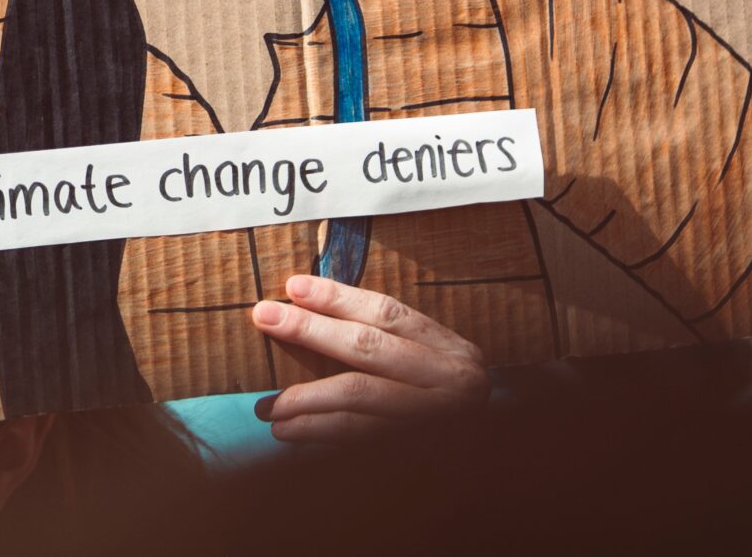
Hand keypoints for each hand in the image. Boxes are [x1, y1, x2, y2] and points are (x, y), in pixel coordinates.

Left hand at [248, 274, 489, 442]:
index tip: (293, 286)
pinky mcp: (413, 452)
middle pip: (367, 349)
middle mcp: (449, 381)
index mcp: (450, 350)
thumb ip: (388, 344)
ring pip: (358, 398)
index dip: (338, 297)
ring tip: (268, 404)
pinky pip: (356, 439)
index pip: (387, 313)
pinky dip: (318, 432)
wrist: (488, 464)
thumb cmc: (445, 404)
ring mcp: (433, 419)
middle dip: (309, 330)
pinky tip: (289, 431)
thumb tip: (313, 313)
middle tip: (264, 317)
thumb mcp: (433, 366)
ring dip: (305, 398)